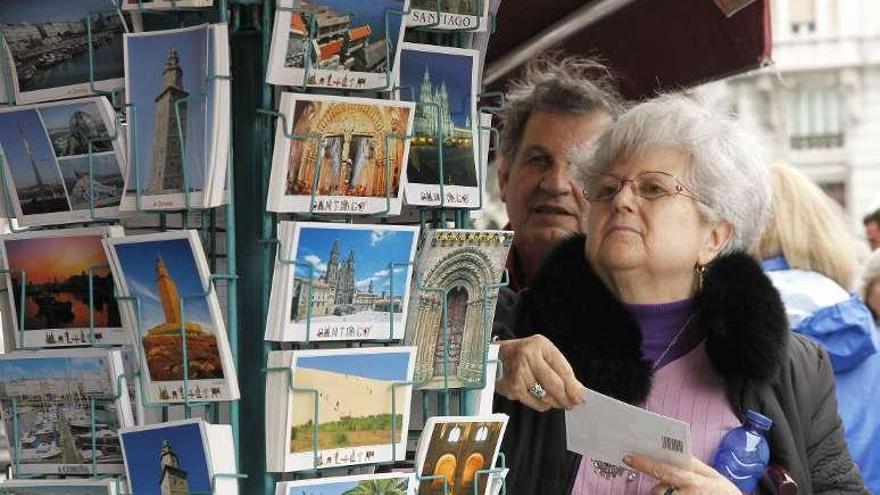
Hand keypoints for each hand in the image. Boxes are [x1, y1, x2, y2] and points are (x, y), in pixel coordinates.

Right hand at [495, 334, 583, 411]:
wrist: (495, 356)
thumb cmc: (524, 355)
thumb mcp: (543, 353)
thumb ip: (560, 369)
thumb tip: (577, 389)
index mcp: (540, 345)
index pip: (562, 369)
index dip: (573, 386)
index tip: (580, 397)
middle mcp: (528, 356)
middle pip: (554, 384)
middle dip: (565, 398)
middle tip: (571, 404)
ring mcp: (518, 372)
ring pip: (544, 396)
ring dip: (554, 403)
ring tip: (557, 402)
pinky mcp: (511, 387)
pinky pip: (533, 402)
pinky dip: (541, 405)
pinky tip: (543, 401)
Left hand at [623, 454, 741, 494]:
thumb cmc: (722, 491)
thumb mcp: (710, 473)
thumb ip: (691, 462)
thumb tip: (671, 451)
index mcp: (692, 481)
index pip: (662, 470)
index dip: (643, 463)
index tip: (628, 457)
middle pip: (658, 490)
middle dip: (659, 487)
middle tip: (671, 484)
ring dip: (665, 494)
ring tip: (684, 493)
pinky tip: (678, 493)